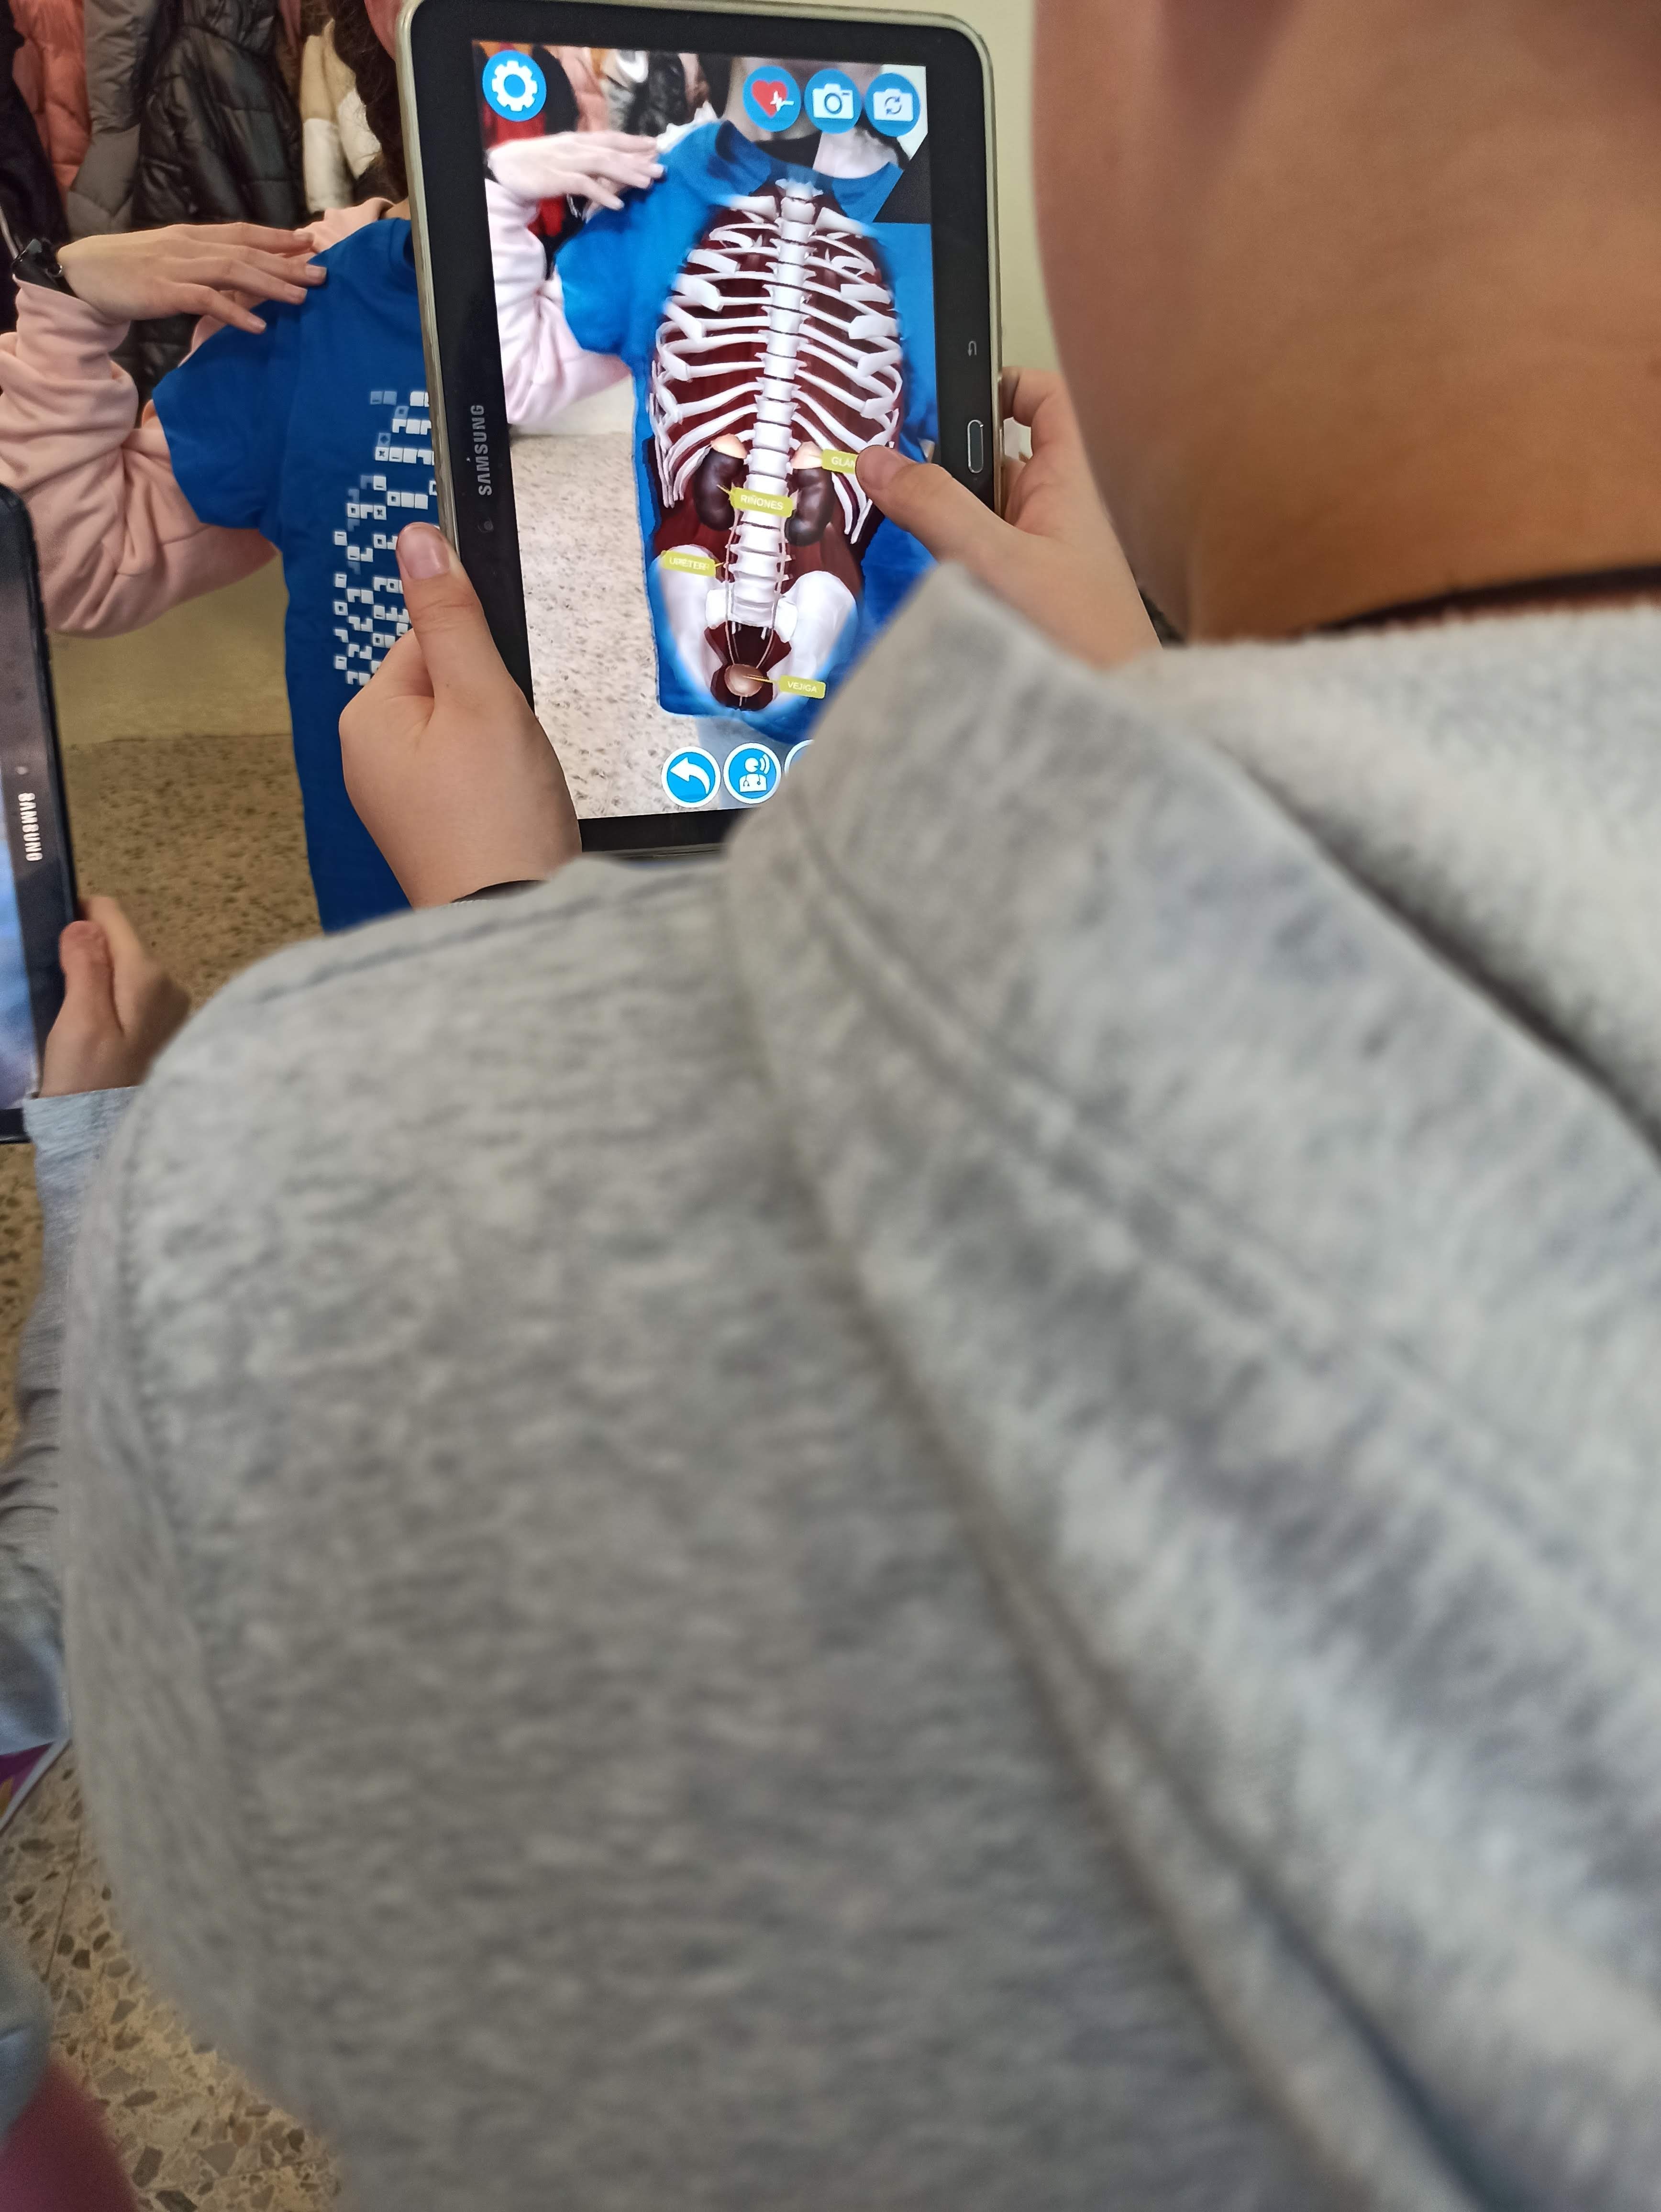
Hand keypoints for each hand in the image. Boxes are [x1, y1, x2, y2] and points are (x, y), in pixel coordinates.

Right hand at [40, 897, 188, 1095]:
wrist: (106, 1136)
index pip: (112, 916)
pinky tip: (88, 1022)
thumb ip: (86, 968)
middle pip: (119, 943)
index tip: (50, 937)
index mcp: (149, 976)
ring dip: (94, 975)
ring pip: (123, 968)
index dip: (77, 916)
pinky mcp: (161, 1028)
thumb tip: (86, 922)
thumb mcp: (81, 1021)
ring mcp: (169, 1008)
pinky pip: (129, 993)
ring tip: (67, 1005)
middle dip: (85, 950)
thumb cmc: (89, 1080)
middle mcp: (169, 985)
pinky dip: (106, 996)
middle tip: (52, 980)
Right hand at [58, 222, 326, 335]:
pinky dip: (234, 312)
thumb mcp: (171, 260)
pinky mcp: (163, 291)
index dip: (278, 238)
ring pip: (233, 271)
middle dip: (286, 263)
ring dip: (270, 284)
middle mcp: (189, 246)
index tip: (310, 244)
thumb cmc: (129, 270)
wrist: (82, 273)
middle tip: (322, 273)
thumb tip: (240, 277)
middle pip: (247, 251)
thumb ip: (204, 265)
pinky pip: (205, 300)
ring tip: (301, 298)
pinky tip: (258, 325)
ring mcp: (176, 267)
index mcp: (192, 237)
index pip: (243, 232)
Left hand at [340, 525, 579, 905]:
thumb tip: (416, 538)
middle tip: (512, 754)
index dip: (483, 662)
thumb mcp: (482, 697)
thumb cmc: (496, 817)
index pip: (430, 642)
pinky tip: (512, 812)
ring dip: (503, 750)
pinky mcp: (431, 833)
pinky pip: (469, 780)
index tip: (502, 705)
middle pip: (448, 688)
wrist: (514, 922)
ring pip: (465, 735)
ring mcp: (398, 801)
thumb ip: (452, 618)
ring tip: (514, 787)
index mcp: (367, 717)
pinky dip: (499, 788)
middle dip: (495, 710)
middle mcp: (369, 758)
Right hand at [487, 131, 663, 211]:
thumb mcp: (565, 159)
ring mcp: (567, 162)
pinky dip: (602, 194)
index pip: (611, 139)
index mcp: (578, 141)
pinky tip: (617, 205)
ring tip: (647, 184)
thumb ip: (586, 163)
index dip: (634, 142)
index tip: (656, 146)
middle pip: (613, 151)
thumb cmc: (536, 166)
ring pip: (603, 165)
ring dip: (627, 174)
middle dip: (638, 160)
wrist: (506, 168)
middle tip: (662, 169)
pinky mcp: (558, 178)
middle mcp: (576, 147)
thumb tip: (608, 173)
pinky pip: (585, 186)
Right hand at [856, 368, 1158, 670]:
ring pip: (982, 516)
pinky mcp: (1032, 598)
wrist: (1116, 719)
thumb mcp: (996, 562)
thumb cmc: (1080, 638)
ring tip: (909, 545)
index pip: (1045, 398)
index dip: (1003, 383)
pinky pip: (982, 562)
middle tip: (898, 486)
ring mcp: (1045, 556)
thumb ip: (935, 506)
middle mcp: (1059, 511)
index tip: (949, 401)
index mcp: (1070, 480)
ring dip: (943, 526)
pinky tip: (931, 589)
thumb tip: (875, 459)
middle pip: (995, 459)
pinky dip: (952, 567)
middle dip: (946, 470)